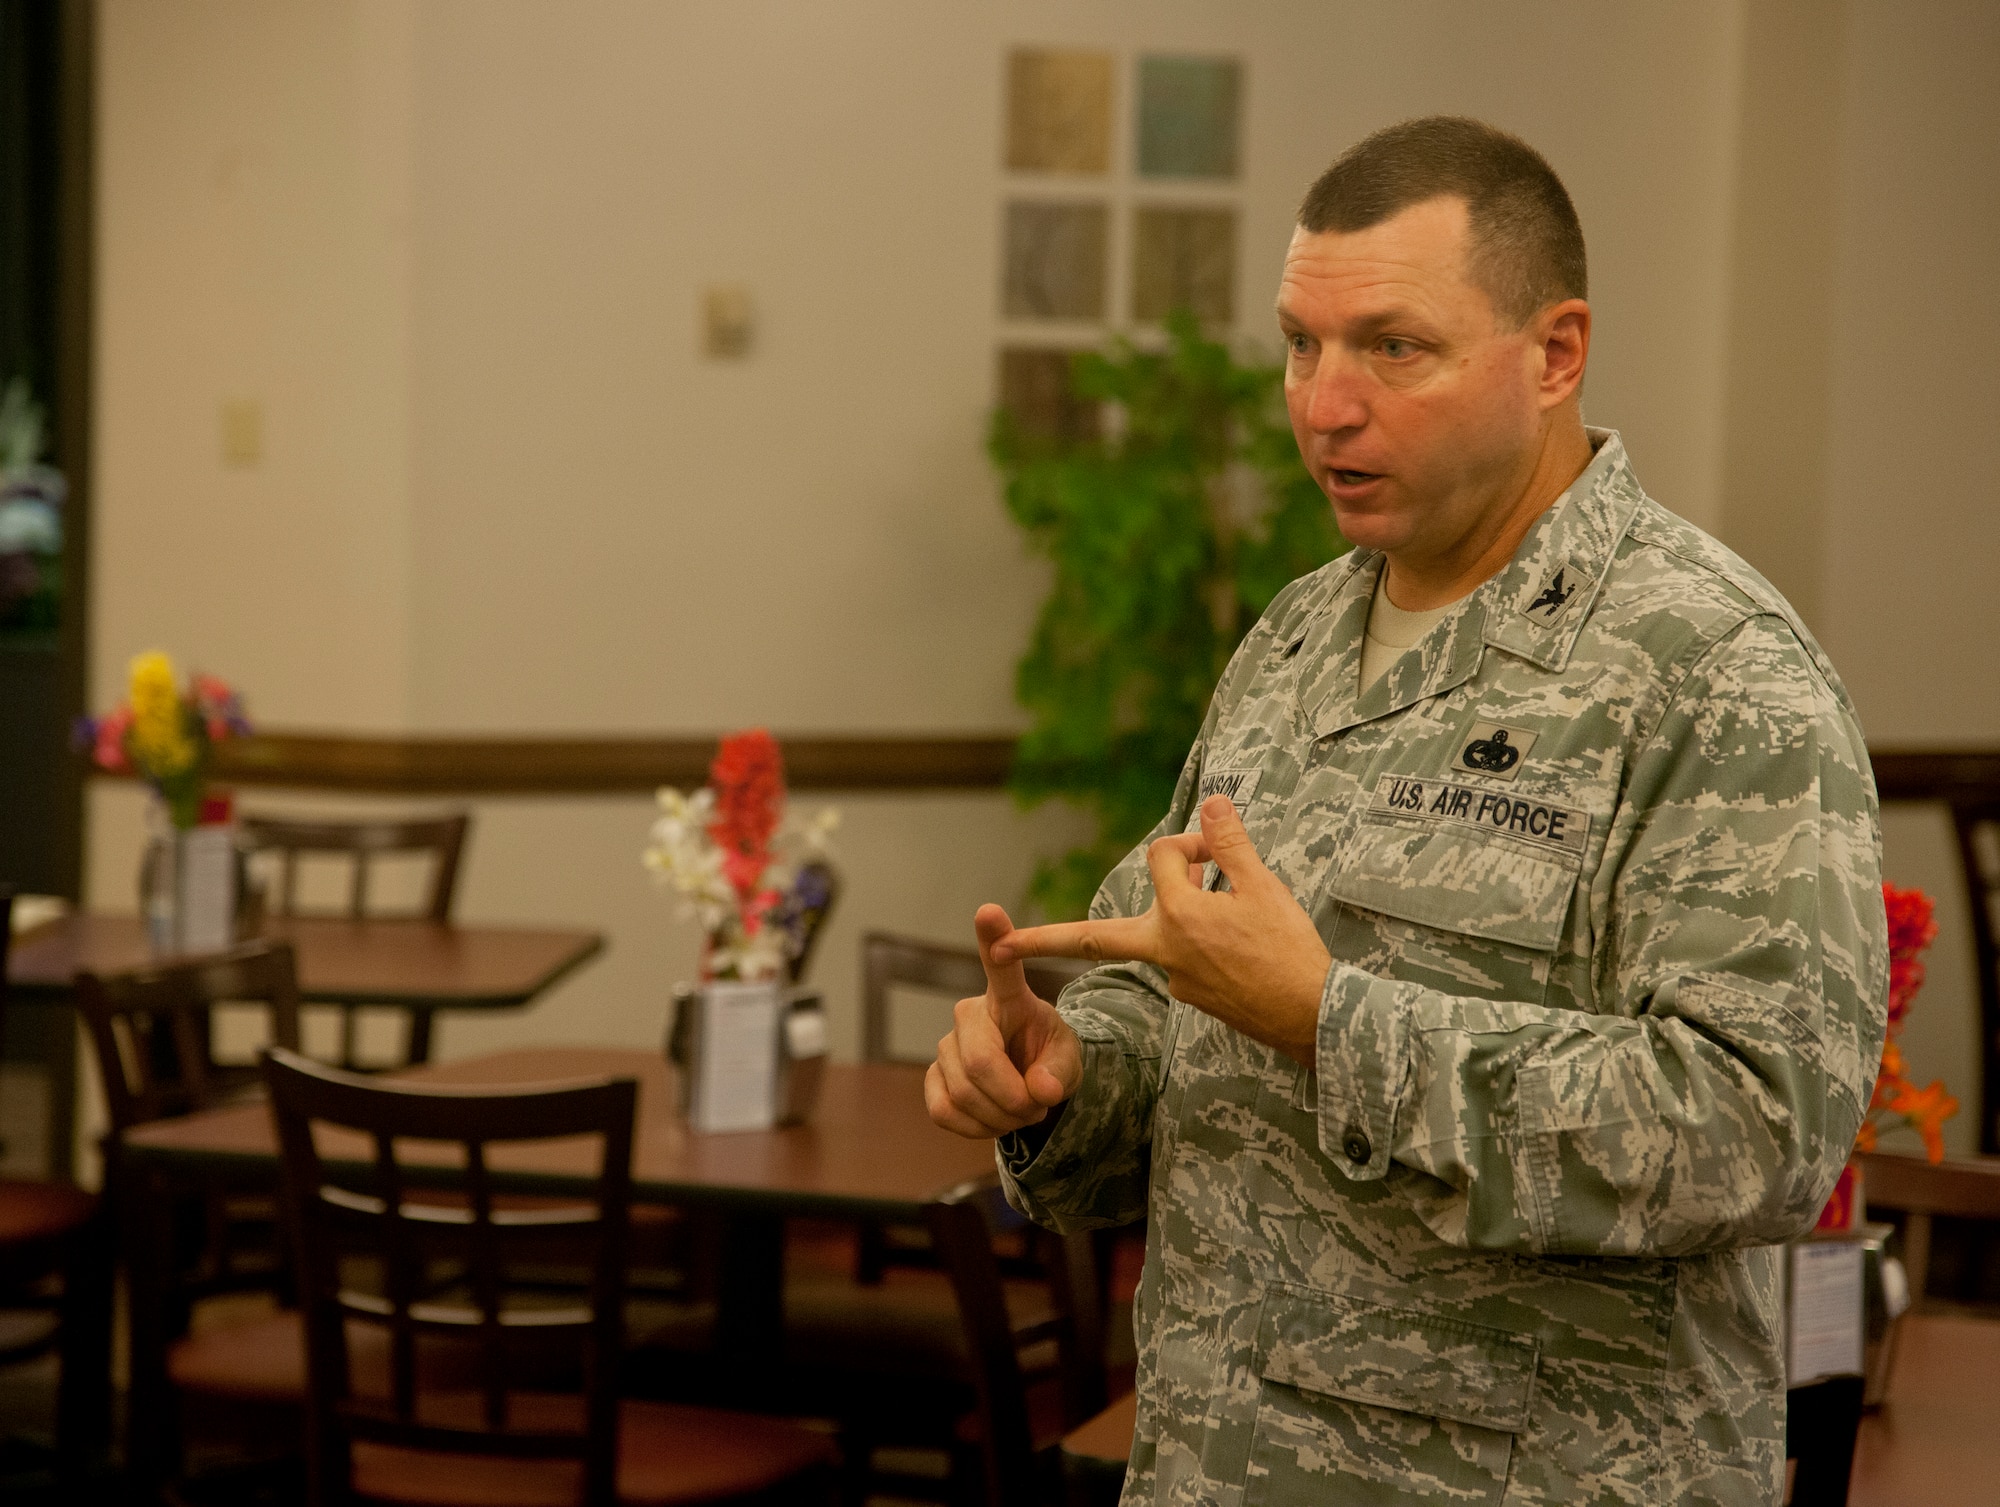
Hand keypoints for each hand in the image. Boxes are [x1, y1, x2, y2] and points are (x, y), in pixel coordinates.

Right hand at [924, 903, 1083, 1138]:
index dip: (994, 939)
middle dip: (1013, 1099)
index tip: (989, 910)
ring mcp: (945, 1045)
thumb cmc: (1048, 1057)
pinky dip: (975, 1127)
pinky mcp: (931, 1077)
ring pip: (963, 1093)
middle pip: (979, 1062)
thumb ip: (1060, 1071)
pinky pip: (944, 1111)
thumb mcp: (1068, 1059)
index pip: (1001, 967)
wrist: (1029, 1083)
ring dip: (1000, 1117)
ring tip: (1020, 1111)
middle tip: (1037, 1108)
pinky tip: (992, 1119)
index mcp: (1009, 998)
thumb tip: (1041, 1089)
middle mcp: (968, 1013)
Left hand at [993, 795, 1330, 1064]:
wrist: (1311, 1018)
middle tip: (999, 945)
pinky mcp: (1191, 998)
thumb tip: (1211, 802)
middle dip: (1041, 939)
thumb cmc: (1291, 951)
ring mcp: (1175, 980)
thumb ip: (1230, 844)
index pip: (1163, 858)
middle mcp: (1165, 951)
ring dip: (1166, 909)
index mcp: (1180, 917)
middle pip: (1091, 937)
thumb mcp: (1265, 888)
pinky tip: (1233, 937)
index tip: (1221, 850)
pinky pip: (1180, 957)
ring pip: (1151, 936)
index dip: (1192, 843)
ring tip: (1212, 893)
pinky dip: (1194, 936)